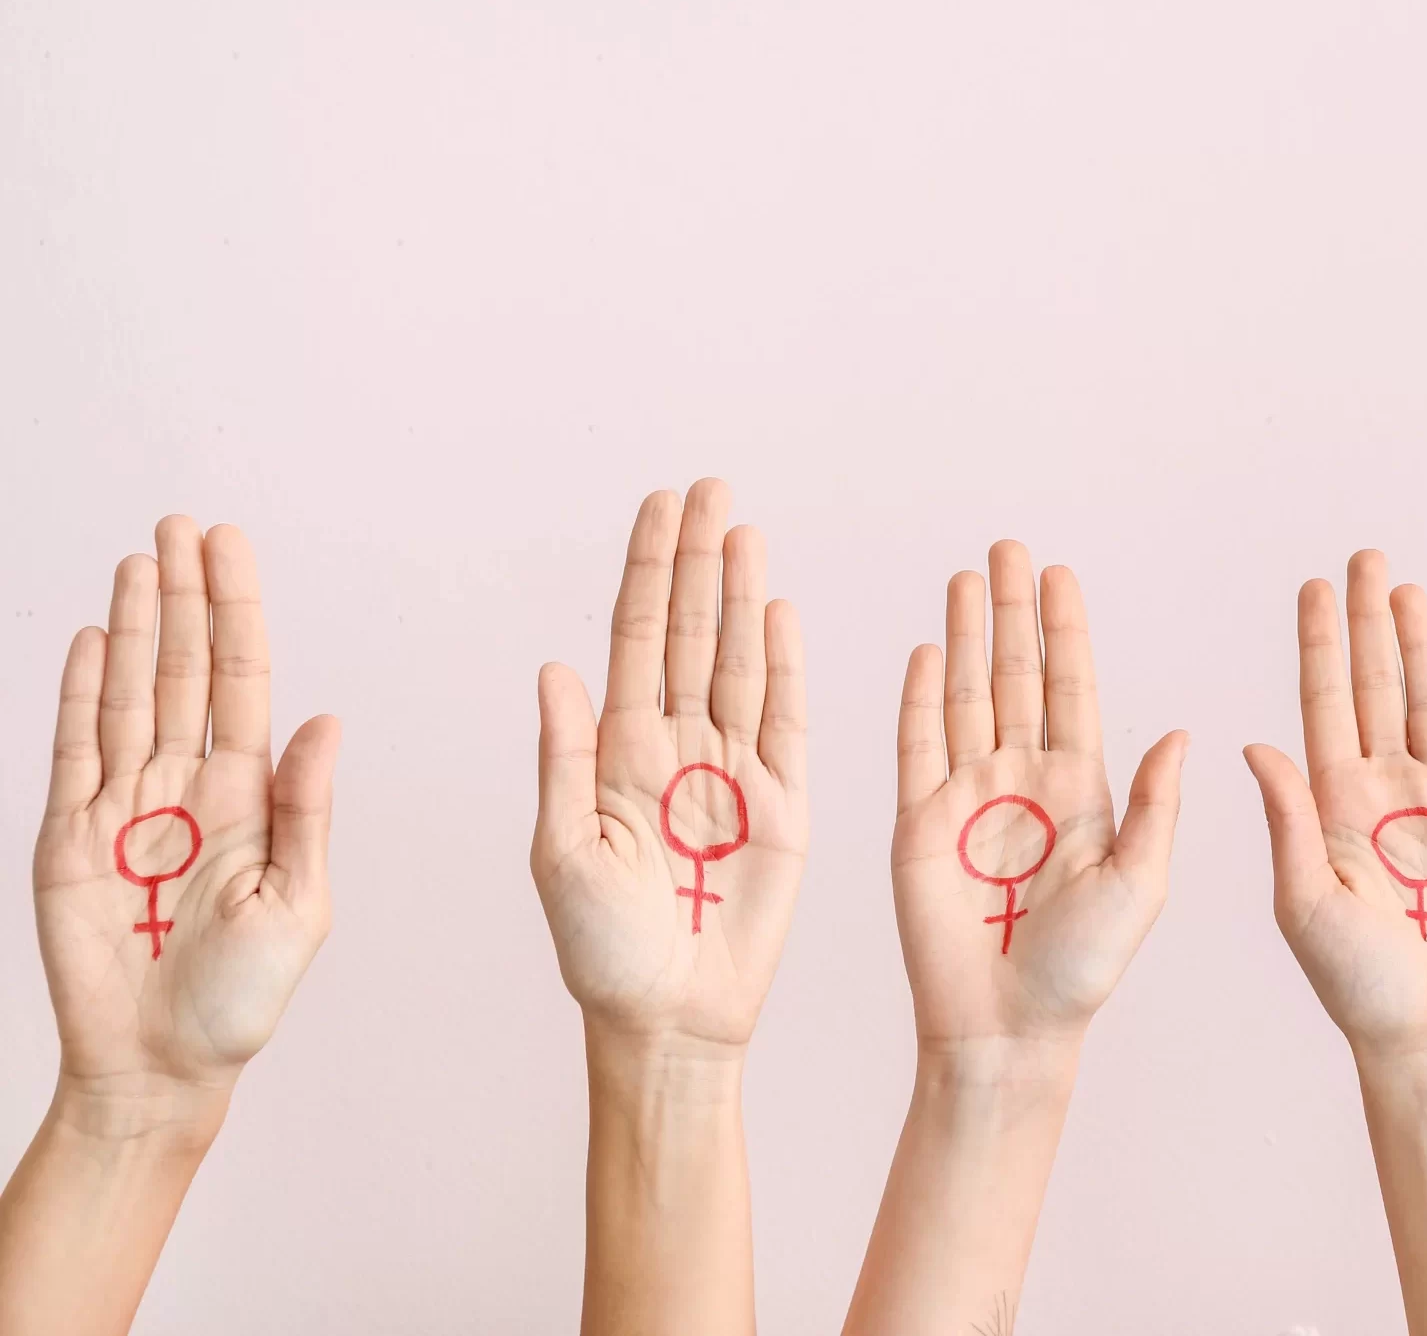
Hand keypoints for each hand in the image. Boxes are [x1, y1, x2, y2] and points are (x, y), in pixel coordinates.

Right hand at [33, 517, 337, 1090]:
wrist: (163, 1066)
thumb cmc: (241, 1000)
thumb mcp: (297, 905)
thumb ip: (305, 811)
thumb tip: (326, 723)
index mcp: (247, 797)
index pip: (241, 681)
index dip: (234, 613)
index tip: (231, 550)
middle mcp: (186, 787)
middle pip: (182, 670)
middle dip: (184, 597)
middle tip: (183, 525)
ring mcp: (123, 807)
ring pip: (127, 694)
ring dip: (131, 627)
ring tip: (142, 561)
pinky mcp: (69, 837)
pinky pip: (72, 749)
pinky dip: (77, 693)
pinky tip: (86, 639)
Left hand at [533, 480, 807, 1049]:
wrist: (669, 1020)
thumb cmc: (601, 954)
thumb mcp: (559, 855)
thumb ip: (563, 759)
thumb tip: (555, 670)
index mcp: (616, 753)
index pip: (636, 639)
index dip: (648, 570)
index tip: (658, 506)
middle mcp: (676, 748)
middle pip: (693, 633)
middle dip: (698, 558)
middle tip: (709, 488)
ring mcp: (734, 772)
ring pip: (741, 662)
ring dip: (742, 594)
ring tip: (744, 529)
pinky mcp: (785, 805)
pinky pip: (789, 720)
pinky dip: (789, 664)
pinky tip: (780, 610)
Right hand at [889, 541, 1186, 1047]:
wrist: (1010, 1026)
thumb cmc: (1082, 970)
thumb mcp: (1142, 883)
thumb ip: (1156, 807)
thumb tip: (1181, 732)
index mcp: (1080, 790)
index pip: (1070, 688)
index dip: (1064, 630)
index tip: (1059, 574)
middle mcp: (1022, 782)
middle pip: (1016, 675)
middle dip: (1013, 612)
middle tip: (1009, 548)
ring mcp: (967, 798)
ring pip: (966, 696)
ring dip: (967, 636)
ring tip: (966, 578)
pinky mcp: (917, 824)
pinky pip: (917, 746)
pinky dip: (920, 698)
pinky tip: (928, 650)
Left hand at [1244, 550, 1426, 1061]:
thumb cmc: (1355, 985)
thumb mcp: (1302, 899)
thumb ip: (1288, 818)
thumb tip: (1253, 743)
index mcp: (1332, 806)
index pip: (1323, 704)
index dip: (1319, 645)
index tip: (1312, 587)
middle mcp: (1386, 795)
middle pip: (1376, 687)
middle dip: (1370, 623)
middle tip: (1364, 559)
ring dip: (1421, 648)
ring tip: (1408, 591)